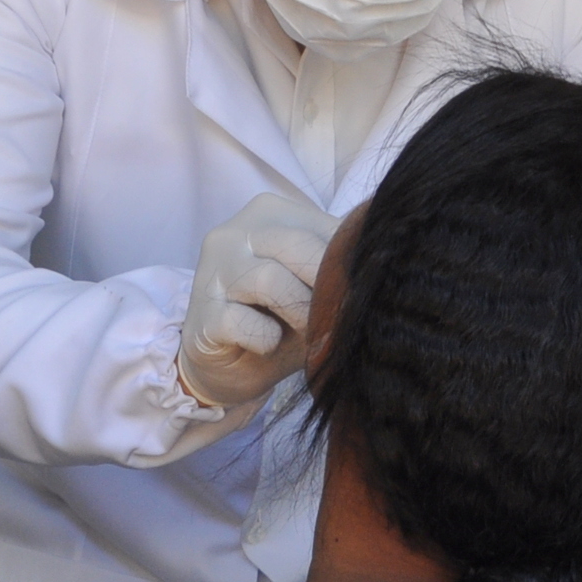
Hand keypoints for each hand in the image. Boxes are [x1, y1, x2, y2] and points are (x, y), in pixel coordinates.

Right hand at [178, 192, 335, 410]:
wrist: (231, 367)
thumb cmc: (282, 320)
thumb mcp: (317, 286)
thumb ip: (339, 265)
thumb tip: (379, 260)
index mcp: (269, 213)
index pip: (323, 226)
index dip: (345, 264)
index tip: (351, 290)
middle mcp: (233, 233)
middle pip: (294, 245)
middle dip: (322, 284)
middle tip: (329, 312)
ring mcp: (211, 271)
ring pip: (268, 280)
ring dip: (297, 311)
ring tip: (304, 330)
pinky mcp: (202, 315)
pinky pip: (240, 322)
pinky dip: (264, 339)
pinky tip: (266, 344)